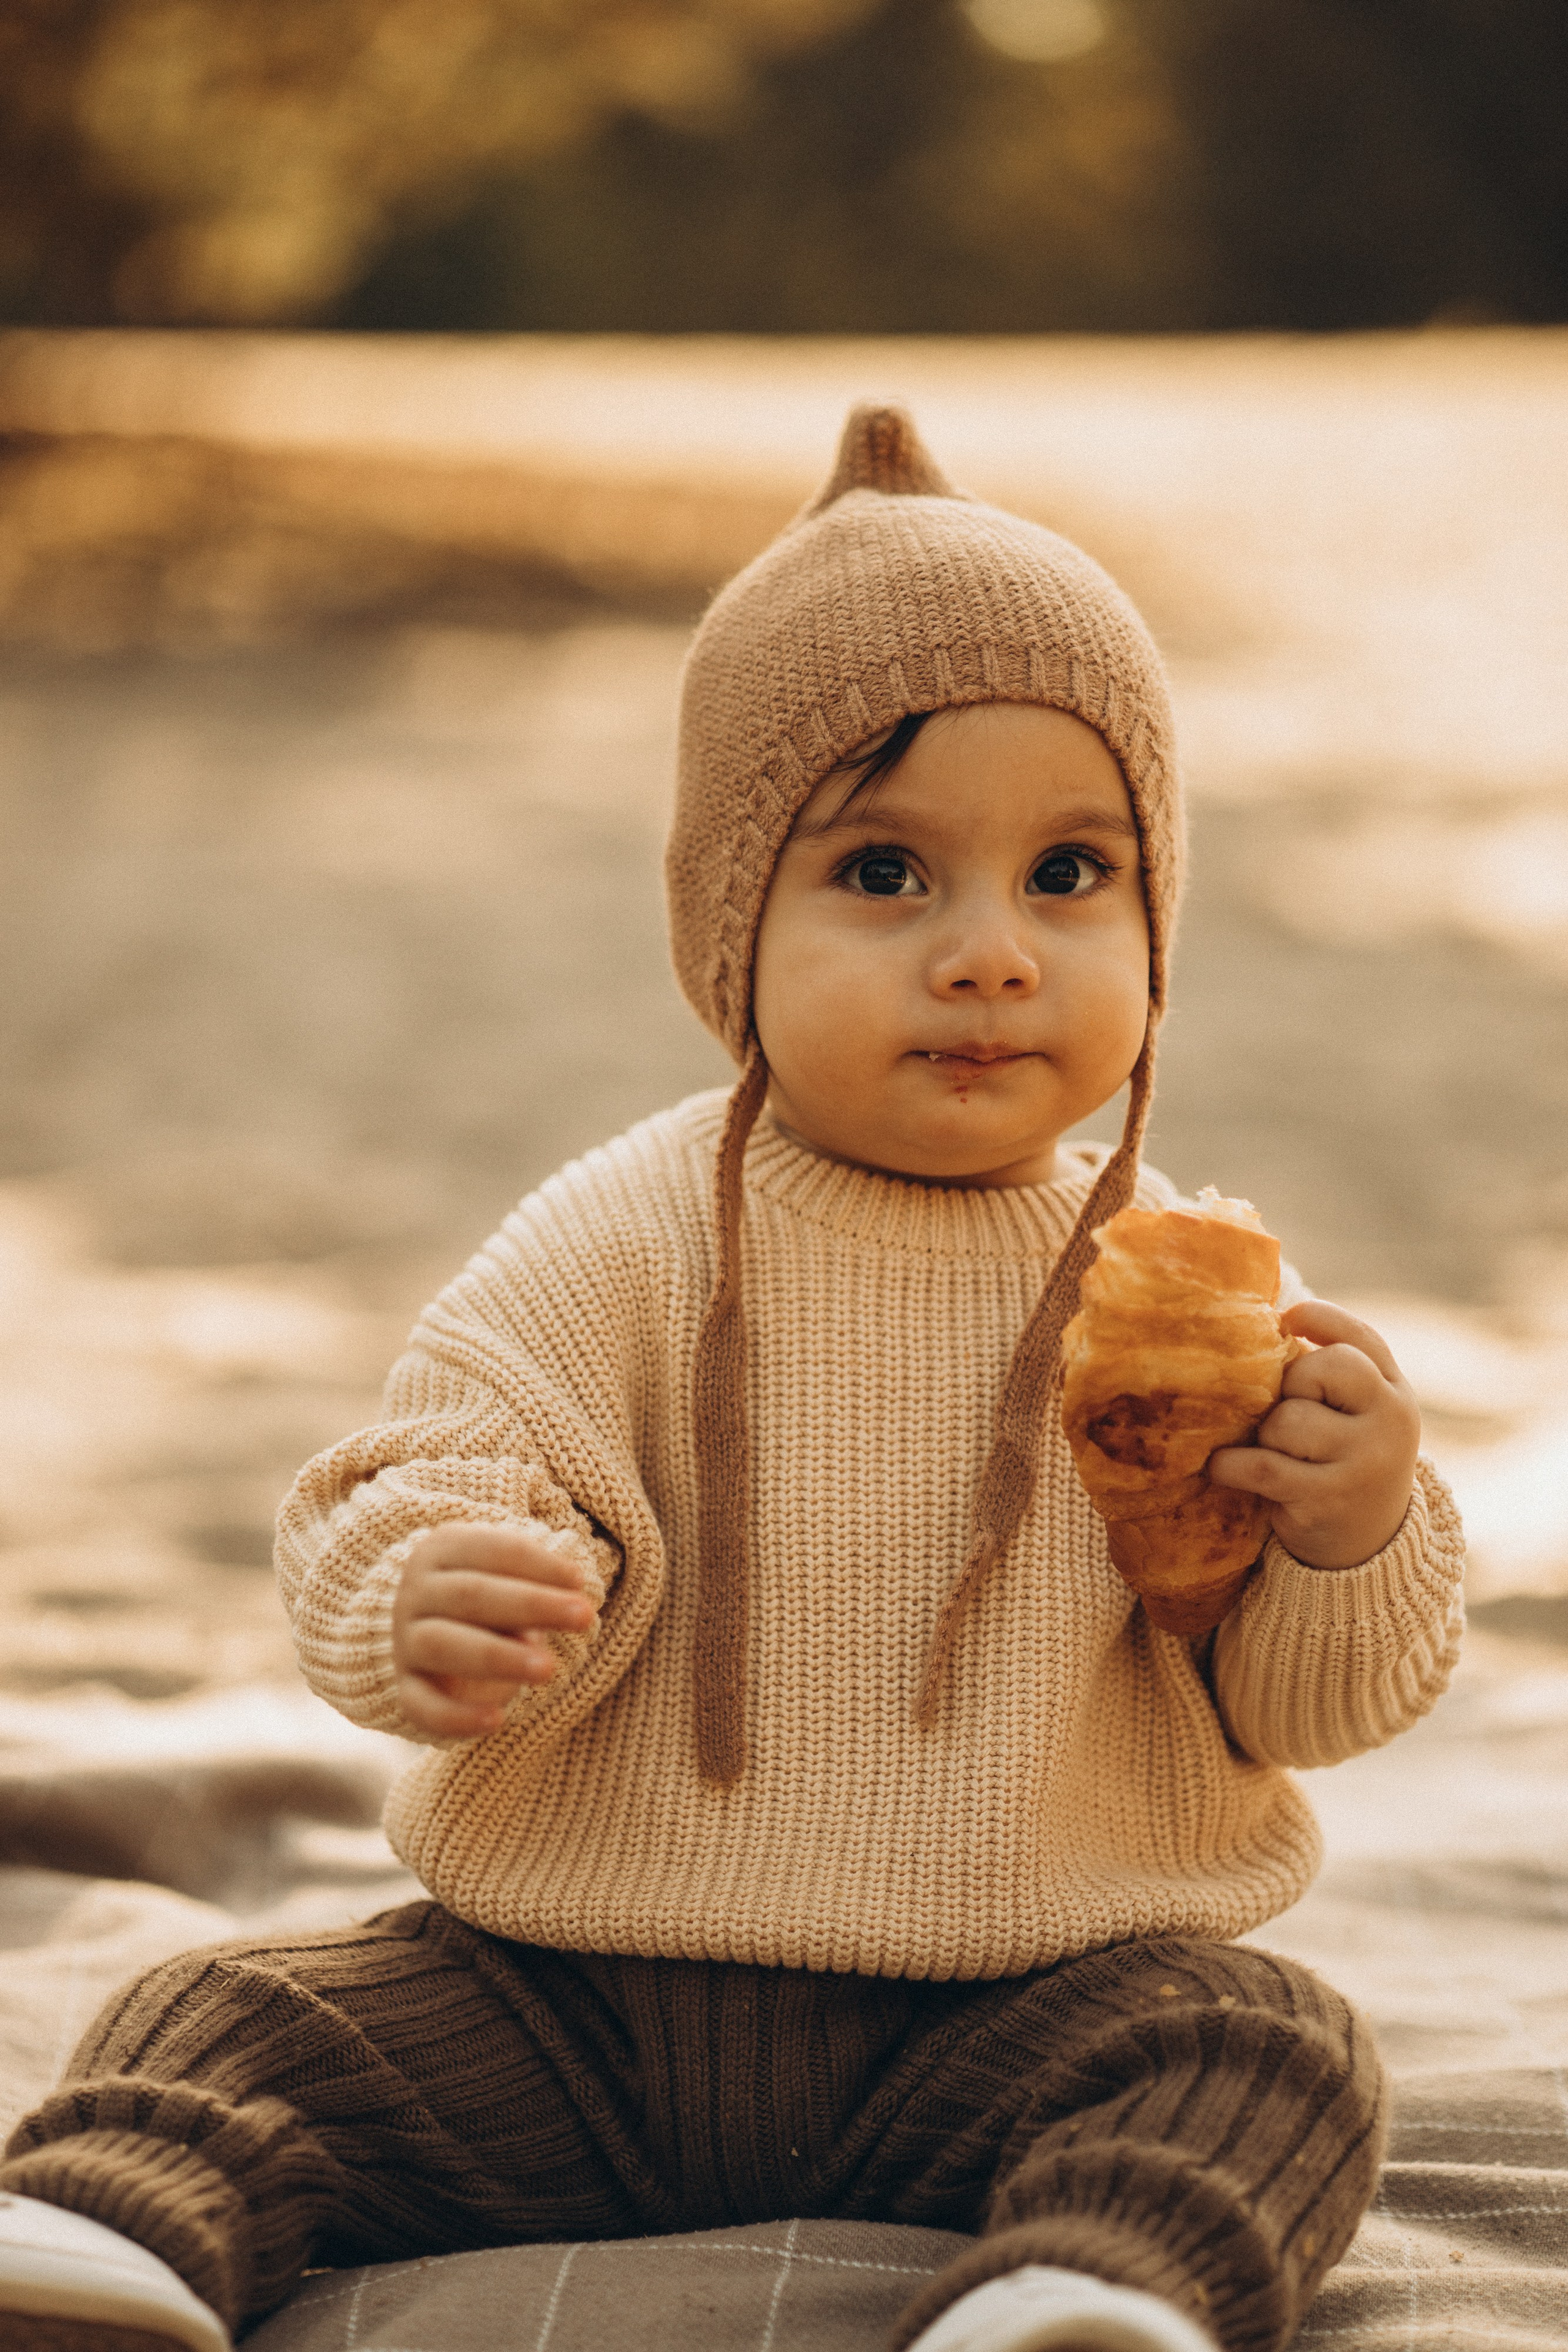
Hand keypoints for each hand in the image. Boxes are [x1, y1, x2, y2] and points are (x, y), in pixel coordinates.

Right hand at [391, 1522, 598, 1736]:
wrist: (423, 1633)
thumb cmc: (484, 1599)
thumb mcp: (504, 1580)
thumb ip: (530, 1587)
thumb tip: (569, 1605)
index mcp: (440, 1552)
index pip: (490, 1550)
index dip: (538, 1564)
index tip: (579, 1581)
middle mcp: (415, 1593)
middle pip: (472, 1595)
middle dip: (532, 1605)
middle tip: (585, 1617)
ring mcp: (405, 1641)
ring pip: (444, 1645)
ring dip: (499, 1657)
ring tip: (548, 1670)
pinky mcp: (404, 1689)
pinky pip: (422, 1706)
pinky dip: (457, 1717)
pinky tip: (497, 1721)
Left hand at [1207, 1302, 1420, 1570]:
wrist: (1369, 1546)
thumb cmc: (1342, 1460)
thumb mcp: (1355, 1414)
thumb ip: (1329, 1371)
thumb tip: (1265, 1320)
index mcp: (1394, 1391)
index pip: (1362, 1339)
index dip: (1322, 1318)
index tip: (1288, 1318)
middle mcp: (1390, 1420)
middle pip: (1323, 1368)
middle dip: (1291, 1384)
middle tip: (1284, 1410)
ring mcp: (1365, 1461)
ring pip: (1289, 1420)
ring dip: (1265, 1433)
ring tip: (1269, 1449)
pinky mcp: (1331, 1499)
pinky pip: (1266, 1466)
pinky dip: (1233, 1465)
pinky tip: (1222, 1467)